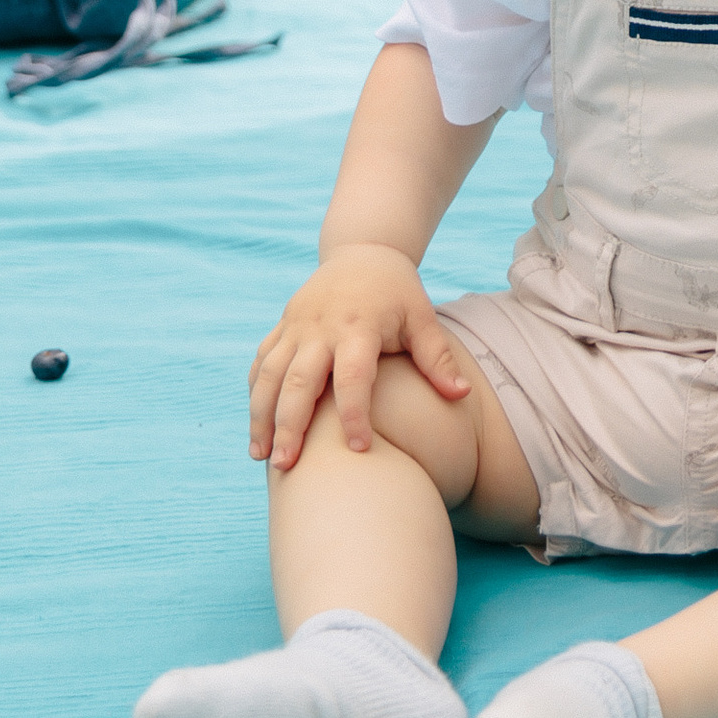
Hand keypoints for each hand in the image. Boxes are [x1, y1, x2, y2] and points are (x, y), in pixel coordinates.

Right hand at [249, 244, 470, 471]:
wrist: (363, 250)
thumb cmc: (397, 291)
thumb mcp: (421, 316)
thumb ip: (438, 357)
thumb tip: (462, 394)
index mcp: (359, 325)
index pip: (353, 376)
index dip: (354, 414)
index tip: (359, 450)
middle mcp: (320, 327)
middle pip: (297, 380)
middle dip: (289, 426)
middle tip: (287, 468)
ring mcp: (296, 326)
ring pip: (269, 374)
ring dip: (261, 417)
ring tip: (262, 457)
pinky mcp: (282, 326)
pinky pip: (261, 362)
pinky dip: (255, 394)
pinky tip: (257, 427)